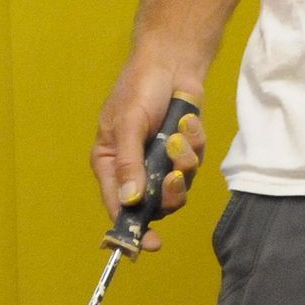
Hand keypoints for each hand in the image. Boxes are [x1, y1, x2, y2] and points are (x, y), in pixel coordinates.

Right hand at [92, 61, 208, 251]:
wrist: (172, 60)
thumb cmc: (140, 87)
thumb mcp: (128, 123)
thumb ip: (129, 163)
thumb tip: (130, 202)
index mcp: (110, 164)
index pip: (118, 207)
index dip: (132, 229)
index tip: (150, 244)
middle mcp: (135, 168)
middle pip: (154, 204)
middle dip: (169, 192)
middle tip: (175, 176)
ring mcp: (161, 160)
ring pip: (179, 186)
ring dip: (183, 161)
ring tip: (179, 133)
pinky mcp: (184, 150)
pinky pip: (194, 162)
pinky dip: (194, 142)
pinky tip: (188, 120)